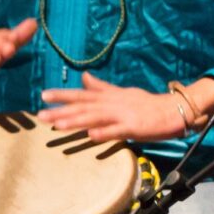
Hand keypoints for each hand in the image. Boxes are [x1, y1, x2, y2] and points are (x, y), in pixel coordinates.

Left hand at [41, 72, 189, 142]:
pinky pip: (117, 131)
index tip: (43, 95)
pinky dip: (104, 133)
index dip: (63, 95)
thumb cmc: (147, 103)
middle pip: (84, 107)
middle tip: (40, 114)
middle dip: (61, 110)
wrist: (174, 110)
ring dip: (76, 121)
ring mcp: (123, 115)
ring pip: (96, 117)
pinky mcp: (135, 127)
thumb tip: (83, 77)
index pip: (82, 94)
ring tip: (57, 125)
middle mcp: (113, 104)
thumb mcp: (122, 93)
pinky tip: (91, 137)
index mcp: (109, 96)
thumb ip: (102, 87)